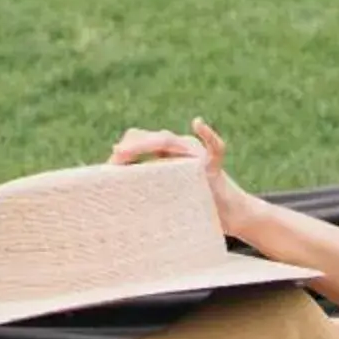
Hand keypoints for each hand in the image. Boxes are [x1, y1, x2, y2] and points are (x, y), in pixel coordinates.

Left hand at [109, 117, 250, 235]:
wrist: (227, 214)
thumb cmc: (193, 204)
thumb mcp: (167, 193)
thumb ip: (148, 183)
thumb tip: (117, 182)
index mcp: (171, 152)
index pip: (146, 140)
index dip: (129, 146)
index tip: (111, 157)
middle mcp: (184, 147)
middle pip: (156, 139)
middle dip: (134, 146)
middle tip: (115, 156)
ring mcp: (198, 154)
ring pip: (172, 141)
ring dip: (150, 142)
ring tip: (129, 151)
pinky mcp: (214, 165)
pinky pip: (214, 145)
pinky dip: (207, 133)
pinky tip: (197, 123)